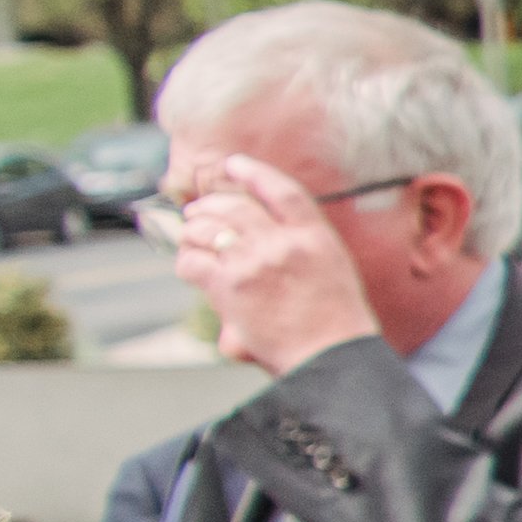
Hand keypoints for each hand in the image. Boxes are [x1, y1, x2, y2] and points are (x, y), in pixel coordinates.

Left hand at [168, 154, 381, 375]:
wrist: (330, 358)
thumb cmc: (335, 327)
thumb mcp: (332, 274)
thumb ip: (297, 253)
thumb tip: (253, 248)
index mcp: (315, 237)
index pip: (281, 190)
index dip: (253, 172)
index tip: (233, 163)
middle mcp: (284, 243)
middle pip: (233, 206)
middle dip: (208, 206)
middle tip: (195, 212)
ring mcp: (255, 262)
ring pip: (207, 229)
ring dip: (191, 232)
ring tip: (188, 238)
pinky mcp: (229, 286)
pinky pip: (193, 262)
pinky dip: (186, 263)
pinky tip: (190, 269)